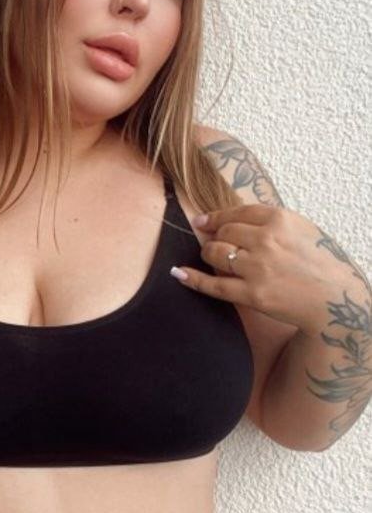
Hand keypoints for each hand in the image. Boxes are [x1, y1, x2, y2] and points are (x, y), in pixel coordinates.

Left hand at [171, 203, 360, 335]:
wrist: (335, 299)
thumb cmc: (320, 263)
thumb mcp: (301, 229)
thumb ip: (271, 222)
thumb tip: (234, 220)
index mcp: (280, 219)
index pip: (237, 213)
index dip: (216, 217)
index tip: (203, 220)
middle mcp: (266, 240)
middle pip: (223, 232)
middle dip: (214, 237)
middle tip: (211, 242)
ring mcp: (257, 267)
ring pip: (215, 253)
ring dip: (207, 253)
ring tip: (208, 256)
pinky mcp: (252, 294)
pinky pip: (213, 284)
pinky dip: (192, 278)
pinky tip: (178, 273)